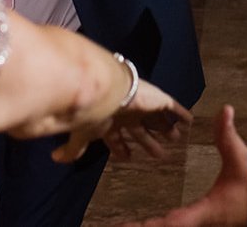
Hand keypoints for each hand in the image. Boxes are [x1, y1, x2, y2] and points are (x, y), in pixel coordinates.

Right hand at [51, 78, 191, 164]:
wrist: (105, 88)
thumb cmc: (92, 112)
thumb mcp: (82, 135)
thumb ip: (72, 149)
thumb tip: (55, 158)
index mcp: (109, 119)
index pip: (116, 136)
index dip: (121, 147)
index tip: (127, 157)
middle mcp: (126, 112)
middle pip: (140, 131)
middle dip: (148, 143)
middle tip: (158, 155)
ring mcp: (143, 105)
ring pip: (157, 120)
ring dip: (165, 130)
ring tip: (176, 139)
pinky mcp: (159, 99)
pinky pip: (174, 107)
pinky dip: (182, 114)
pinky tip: (190, 121)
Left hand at [122, 106, 246, 225]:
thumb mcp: (242, 158)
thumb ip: (229, 135)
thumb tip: (225, 110)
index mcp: (207, 211)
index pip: (173, 222)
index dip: (150, 226)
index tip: (127, 226)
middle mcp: (203, 221)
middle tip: (117, 226)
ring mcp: (206, 224)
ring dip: (152, 226)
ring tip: (127, 225)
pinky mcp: (208, 221)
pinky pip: (179, 224)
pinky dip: (163, 224)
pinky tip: (153, 221)